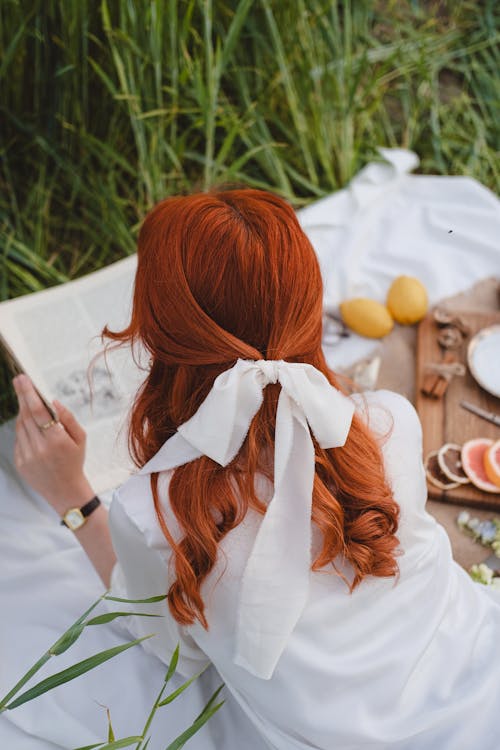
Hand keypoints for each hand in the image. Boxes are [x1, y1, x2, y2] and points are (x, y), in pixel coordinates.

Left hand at [13, 374, 94, 515]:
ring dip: (22, 412)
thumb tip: (53, 401)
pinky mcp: (20, 463)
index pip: (39, 412)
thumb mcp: (81, 438)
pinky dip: (23, 429)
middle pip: (26, 416)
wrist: (65, 491)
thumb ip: (68, 418)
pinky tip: (31, 427)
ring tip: (27, 403)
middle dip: (22, 396)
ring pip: (20, 426)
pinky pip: (18, 439)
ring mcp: (28, 457)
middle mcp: (40, 449)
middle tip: (19, 380)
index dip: (29, 394)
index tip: (24, 379)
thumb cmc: (75, 461)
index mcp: (57, 441)